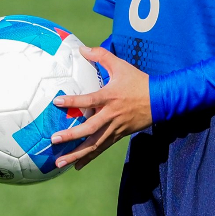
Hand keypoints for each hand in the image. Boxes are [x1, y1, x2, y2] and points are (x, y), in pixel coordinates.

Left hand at [49, 47, 151, 170]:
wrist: (160, 100)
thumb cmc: (139, 81)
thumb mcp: (121, 65)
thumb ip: (101, 56)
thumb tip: (82, 49)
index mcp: (110, 97)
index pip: (89, 100)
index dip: (73, 101)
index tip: (57, 102)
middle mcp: (111, 115)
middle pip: (90, 128)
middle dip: (72, 135)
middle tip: (54, 139)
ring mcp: (115, 127)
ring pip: (94, 144)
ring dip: (77, 154)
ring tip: (59, 163)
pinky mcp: (119, 135)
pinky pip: (102, 148)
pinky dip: (89, 158)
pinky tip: (77, 166)